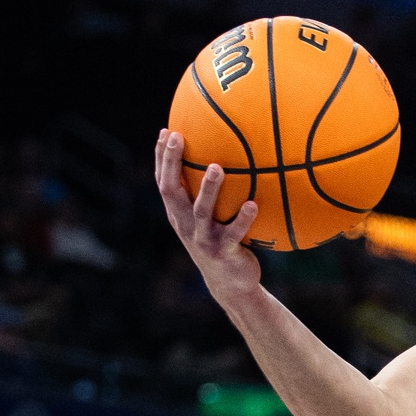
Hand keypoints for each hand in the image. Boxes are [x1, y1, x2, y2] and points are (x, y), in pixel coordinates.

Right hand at [154, 129, 262, 307]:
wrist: (230, 284)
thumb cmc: (222, 244)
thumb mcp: (210, 220)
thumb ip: (210, 195)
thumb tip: (224, 159)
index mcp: (179, 215)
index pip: (163, 182)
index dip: (161, 158)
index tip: (165, 131)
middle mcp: (185, 225)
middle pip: (172, 190)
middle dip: (172, 163)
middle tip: (177, 137)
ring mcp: (203, 239)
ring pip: (201, 211)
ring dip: (209, 189)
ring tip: (218, 167)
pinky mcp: (223, 252)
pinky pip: (234, 233)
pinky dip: (243, 219)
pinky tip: (253, 204)